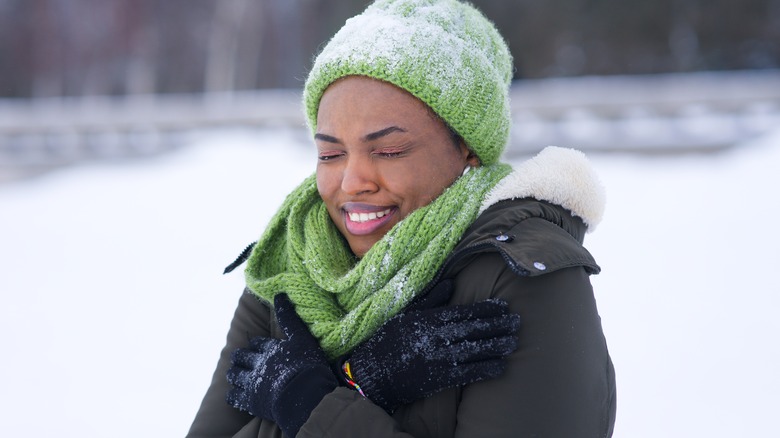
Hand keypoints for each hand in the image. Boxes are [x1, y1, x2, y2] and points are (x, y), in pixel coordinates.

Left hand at [227, 294, 337, 436]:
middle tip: (240, 358)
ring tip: (235, 374)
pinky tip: (235, 394)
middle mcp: (258, 363)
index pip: (258, 343)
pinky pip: (234, 397)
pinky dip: (233, 394)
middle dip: (241, 356)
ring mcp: (252, 383)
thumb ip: (289, 318)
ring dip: (234, 373)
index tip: (256, 345)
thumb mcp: (302, 338)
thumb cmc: (307, 365)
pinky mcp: (250, 401)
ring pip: (235, 375)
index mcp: (270, 349)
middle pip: (242, 357)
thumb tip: (279, 294)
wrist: (305, 395)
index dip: (257, 344)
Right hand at [343, 279, 520, 412]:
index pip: (465, 311)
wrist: (373, 373)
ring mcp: (439, 358)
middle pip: (474, 329)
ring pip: (476, 350)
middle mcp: (437, 337)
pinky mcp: (439, 378)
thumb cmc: (388, 340)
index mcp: (429, 319)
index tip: (504, 306)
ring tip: (514, 341)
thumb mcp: (406, 313)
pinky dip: (486, 369)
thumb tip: (452, 282)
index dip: (487, 309)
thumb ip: (430, 299)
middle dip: (498, 325)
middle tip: (517, 322)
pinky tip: (501, 366)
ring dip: (497, 346)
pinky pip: (468, 373)